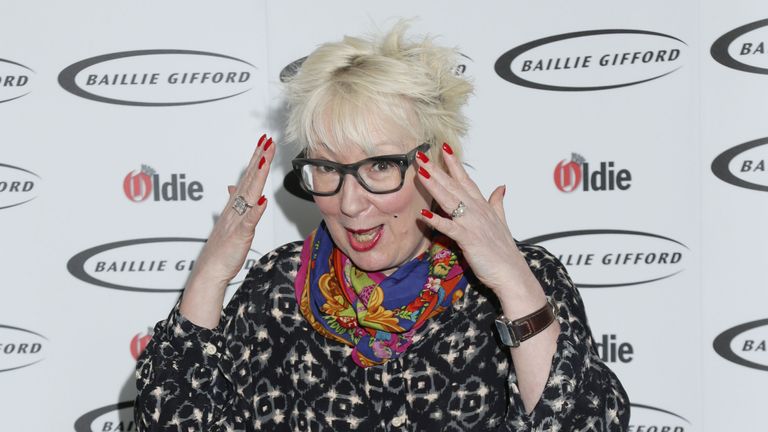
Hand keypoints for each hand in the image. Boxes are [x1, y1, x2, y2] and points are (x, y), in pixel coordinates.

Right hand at [180, 134, 274, 327]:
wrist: (210, 271)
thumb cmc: (222, 250)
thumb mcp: (230, 222)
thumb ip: (233, 203)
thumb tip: (233, 186)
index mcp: (235, 206)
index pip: (248, 177)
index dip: (256, 159)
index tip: (264, 143)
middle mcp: (235, 209)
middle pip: (249, 180)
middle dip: (259, 159)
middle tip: (266, 141)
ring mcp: (237, 221)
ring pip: (249, 195)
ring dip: (257, 177)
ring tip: (264, 160)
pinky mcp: (239, 235)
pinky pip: (248, 221)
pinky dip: (255, 211)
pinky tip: (262, 200)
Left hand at [414, 143, 526, 296]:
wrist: (512, 272)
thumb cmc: (503, 250)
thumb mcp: (502, 222)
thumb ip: (498, 203)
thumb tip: (501, 187)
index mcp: (482, 206)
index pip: (466, 180)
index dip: (455, 164)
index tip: (444, 149)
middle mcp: (477, 211)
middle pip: (453, 186)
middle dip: (436, 170)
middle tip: (421, 155)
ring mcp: (472, 224)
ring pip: (449, 200)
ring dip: (434, 186)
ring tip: (421, 172)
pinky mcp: (468, 239)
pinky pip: (449, 228)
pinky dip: (437, 221)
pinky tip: (423, 215)